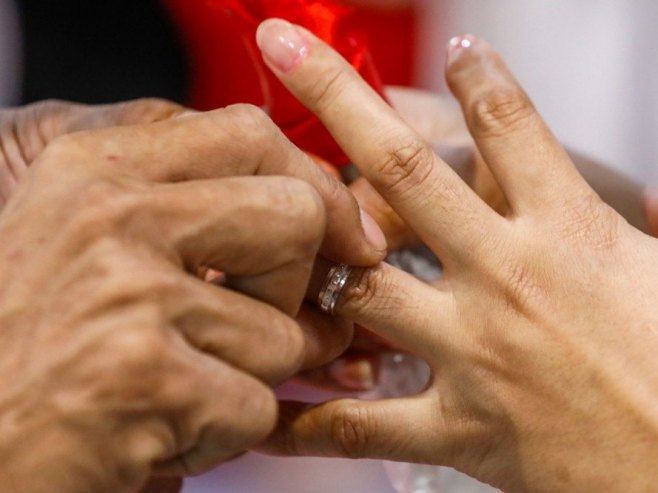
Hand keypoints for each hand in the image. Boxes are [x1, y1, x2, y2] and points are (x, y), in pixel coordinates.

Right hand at [0, 104, 383, 492]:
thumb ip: (196, 208)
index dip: (316, 184)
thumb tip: (323, 212)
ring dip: (252, 375)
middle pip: (295, 216)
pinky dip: (224, 433)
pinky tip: (163, 430)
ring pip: (285, 330)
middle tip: (260, 321)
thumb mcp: (93, 243)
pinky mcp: (145, 379)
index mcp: (95, 170)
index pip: (249, 135)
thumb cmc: (32, 347)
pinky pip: (255, 406)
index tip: (346, 233)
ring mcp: (128, 295)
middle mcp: (109, 218)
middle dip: (299, 286)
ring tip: (184, 386)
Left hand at [256, 21, 657, 490]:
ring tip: (255, 234)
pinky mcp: (460, 429)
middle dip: (335, 97)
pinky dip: (304, 422)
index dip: (472, 75)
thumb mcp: (657, 266)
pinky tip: (261, 411)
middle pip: (403, 168)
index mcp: (569, 231)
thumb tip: (613, 187)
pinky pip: (359, 424)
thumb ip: (619, 218)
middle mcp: (507, 278)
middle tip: (282, 47)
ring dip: (303, 256)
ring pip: (359, 286)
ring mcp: (473, 352)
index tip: (448, 47)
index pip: (507, 124)